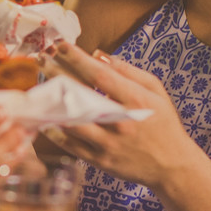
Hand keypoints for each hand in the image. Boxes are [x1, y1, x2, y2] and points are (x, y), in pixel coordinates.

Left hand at [42, 42, 194, 190]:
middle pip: (80, 95)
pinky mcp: (100, 161)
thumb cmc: (163, 123)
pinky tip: (45, 119)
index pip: (99, 75)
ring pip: (71, 122)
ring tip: (38, 88)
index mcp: (135, 100)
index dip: (76, 58)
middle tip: (41, 59)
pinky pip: (71, 145)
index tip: (59, 45)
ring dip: (52, 104)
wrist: (172, 165)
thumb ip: (127, 71)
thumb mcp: (155, 91)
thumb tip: (97, 55)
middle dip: (57, 73)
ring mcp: (109, 144)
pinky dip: (56, 132)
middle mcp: (120, 122)